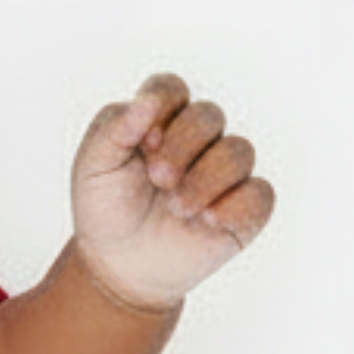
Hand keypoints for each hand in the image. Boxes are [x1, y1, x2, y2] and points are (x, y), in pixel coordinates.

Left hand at [68, 72, 275, 310]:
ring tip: (177, 208)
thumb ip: (115, 128)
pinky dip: (234, 207)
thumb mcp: (93, 166)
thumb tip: (147, 101)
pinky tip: (206, 222)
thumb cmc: (106, 209)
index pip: (171, 89)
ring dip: (206, 180)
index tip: (142, 142)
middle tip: (159, 179)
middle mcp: (198, 138)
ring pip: (239, 152)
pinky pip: (259, 194)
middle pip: (209, 116)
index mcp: (159, 119)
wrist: (119, 264)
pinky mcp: (245, 206)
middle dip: (182, 147)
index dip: (161, 108)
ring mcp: (224, 170)